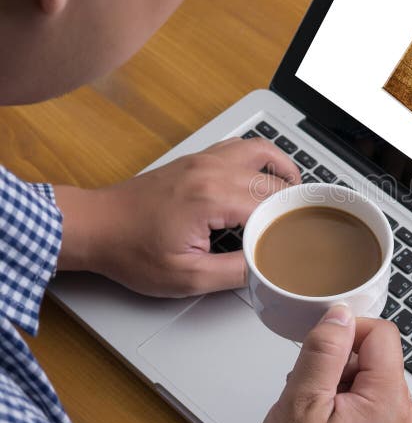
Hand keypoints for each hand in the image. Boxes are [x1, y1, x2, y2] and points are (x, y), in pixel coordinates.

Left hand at [55, 138, 300, 295]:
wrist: (95, 226)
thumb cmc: (131, 250)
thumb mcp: (185, 276)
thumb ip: (233, 272)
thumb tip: (266, 267)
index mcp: (212, 198)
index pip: (272, 207)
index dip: (292, 226)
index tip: (302, 243)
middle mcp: (212, 171)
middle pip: (273, 179)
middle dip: (294, 202)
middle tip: (305, 225)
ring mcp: (204, 159)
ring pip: (262, 149)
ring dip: (284, 169)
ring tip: (297, 193)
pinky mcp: (197, 158)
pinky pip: (241, 146)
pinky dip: (263, 157)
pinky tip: (266, 175)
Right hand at [254, 306, 411, 422]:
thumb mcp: (300, 404)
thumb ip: (323, 352)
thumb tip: (340, 313)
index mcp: (390, 405)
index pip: (383, 334)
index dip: (348, 331)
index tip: (319, 346)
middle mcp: (405, 421)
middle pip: (378, 360)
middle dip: (339, 365)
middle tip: (307, 392)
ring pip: (371, 384)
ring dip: (338, 387)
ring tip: (311, 416)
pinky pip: (370, 411)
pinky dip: (344, 409)